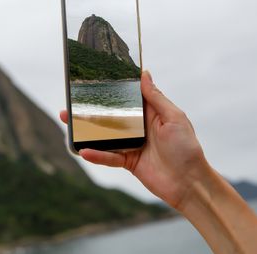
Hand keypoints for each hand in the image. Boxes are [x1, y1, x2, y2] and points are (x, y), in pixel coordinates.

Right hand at [60, 71, 207, 208]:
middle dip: (92, 110)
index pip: (128, 98)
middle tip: (73, 102)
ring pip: (105, 135)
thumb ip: (156, 98)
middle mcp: (139, 127)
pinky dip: (96, 155)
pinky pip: (108, 157)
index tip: (95, 79)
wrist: (189, 183)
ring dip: (86, 131)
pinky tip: (83, 150)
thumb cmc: (187, 148)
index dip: (113, 89)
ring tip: (68, 122)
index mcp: (151, 113)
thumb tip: (144, 74)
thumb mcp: (174, 117)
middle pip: (111, 116)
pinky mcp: (128, 161)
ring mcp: (132, 144)